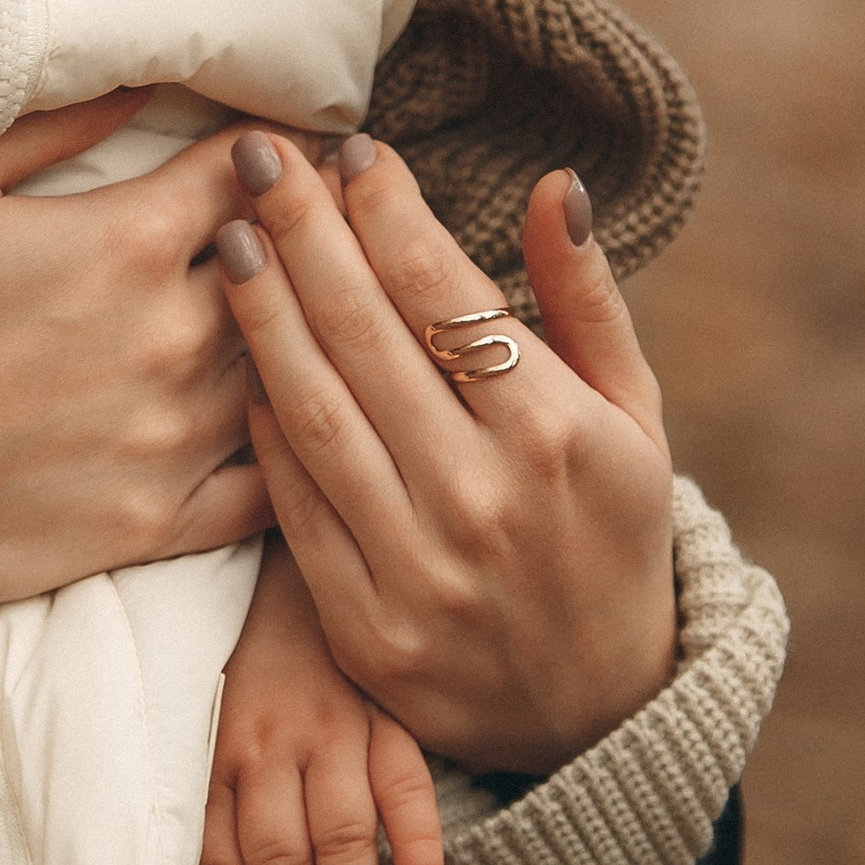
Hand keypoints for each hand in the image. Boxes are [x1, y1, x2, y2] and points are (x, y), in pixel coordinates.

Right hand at [0, 94, 268, 609]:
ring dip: (299, 340)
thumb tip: (143, 77)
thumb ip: (56, 127)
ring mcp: (170, 436)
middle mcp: (170, 338)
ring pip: (285, 370)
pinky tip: (289, 427)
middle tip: (328, 228)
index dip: (278, 153)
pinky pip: (266, 486)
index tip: (291, 152)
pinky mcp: (155, 521)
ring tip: (319, 321)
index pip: (251, 174)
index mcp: (127, 244)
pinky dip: (287, 450)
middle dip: (307, 241)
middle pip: (288, 271)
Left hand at [197, 539, 443, 864]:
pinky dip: (419, 839)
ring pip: (342, 832)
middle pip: (281, 855)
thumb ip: (210, 796)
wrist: (292, 565)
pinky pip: (407, 782)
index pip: (221, 857)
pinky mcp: (388, 713)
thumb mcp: (205, 721)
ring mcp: (335, 727)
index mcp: (217, 751)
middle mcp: (271, 743)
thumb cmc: (243, 663)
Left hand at [213, 139, 676, 772]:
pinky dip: (264, 425)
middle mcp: (482, 496)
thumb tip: (556, 184)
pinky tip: (239, 356)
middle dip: (307, 234)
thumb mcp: (635, 418)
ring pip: (316, 411)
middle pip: (367, 337)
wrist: (596, 713)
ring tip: (229, 236)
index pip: (449, 295)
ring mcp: (416, 566)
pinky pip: (295, 503)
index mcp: (556, 434)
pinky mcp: (362, 624)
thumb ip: (588, 300)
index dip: (390, 214)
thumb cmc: (612, 534)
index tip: (352, 151)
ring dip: (264, 314)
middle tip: (259, 158)